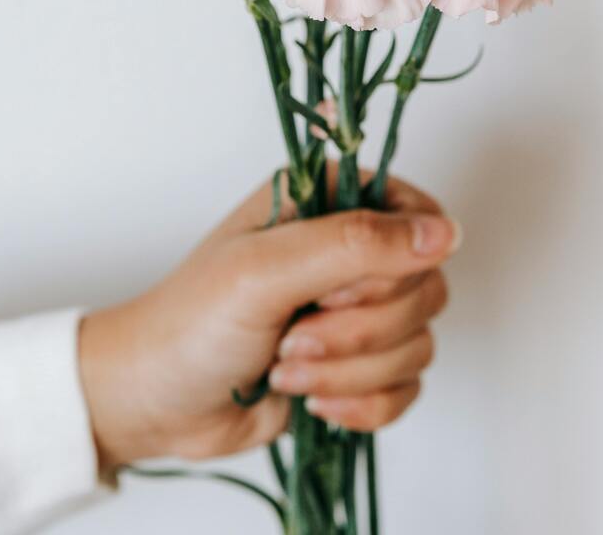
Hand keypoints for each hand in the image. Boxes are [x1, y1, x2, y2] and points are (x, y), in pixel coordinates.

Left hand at [78, 170, 458, 469]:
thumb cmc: (191, 322)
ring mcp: (356, 307)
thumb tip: (446, 232)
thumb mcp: (265, 271)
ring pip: (417, 340)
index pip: (417, 214)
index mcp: (326, 200)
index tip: (336, 288)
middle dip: (359, 328)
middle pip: (424, 285)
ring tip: (287, 366)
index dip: (392, 263)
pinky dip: (363, 403)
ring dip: (350, 369)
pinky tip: (313, 401)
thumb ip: (356, 244)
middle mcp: (348, 248)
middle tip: (295, 332)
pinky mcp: (359, 362)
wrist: (156, 400)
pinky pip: (407, 385)